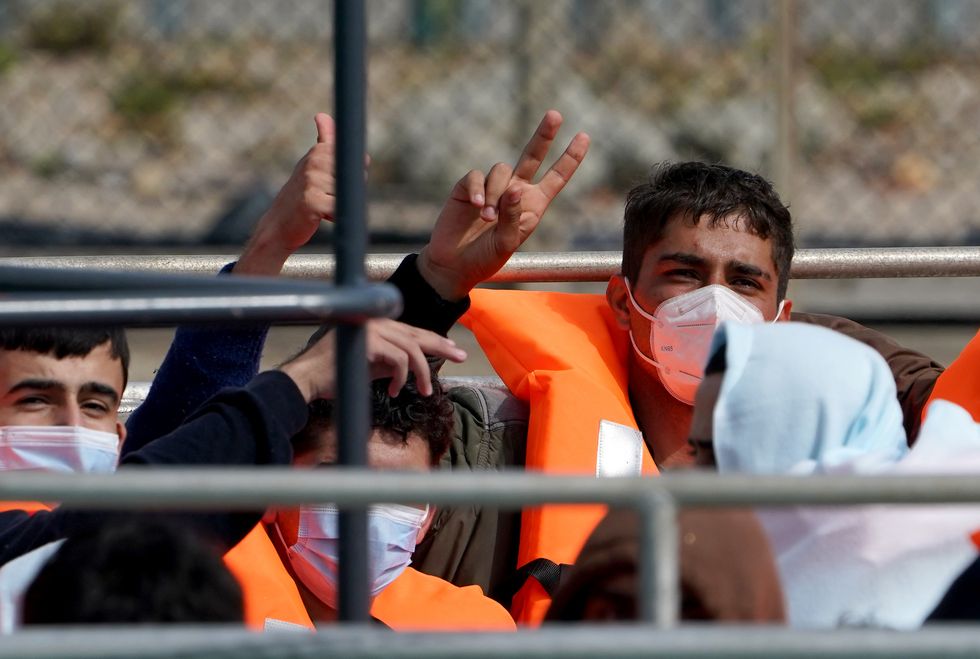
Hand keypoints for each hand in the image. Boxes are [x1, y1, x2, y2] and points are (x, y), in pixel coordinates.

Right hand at [234, 113, 336, 275]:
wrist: (277, 226)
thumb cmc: (298, 196)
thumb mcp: (311, 165)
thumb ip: (325, 142)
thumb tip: (324, 117)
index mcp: (317, 153)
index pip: (348, 153)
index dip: (352, 165)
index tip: (334, 175)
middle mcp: (314, 162)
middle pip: (355, 174)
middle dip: (348, 189)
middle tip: (326, 197)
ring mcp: (312, 181)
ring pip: (348, 192)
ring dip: (339, 204)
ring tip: (320, 206)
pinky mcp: (313, 201)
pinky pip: (339, 208)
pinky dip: (335, 216)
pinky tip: (321, 217)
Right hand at [278, 319, 466, 401]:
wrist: (307, 380)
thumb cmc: (335, 375)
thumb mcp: (372, 366)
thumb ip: (393, 361)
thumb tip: (418, 366)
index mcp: (376, 324)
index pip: (412, 331)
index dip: (435, 340)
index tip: (453, 350)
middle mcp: (375, 321)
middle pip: (417, 334)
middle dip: (442, 347)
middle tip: (460, 357)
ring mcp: (372, 329)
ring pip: (412, 349)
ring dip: (421, 373)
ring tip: (423, 391)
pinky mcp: (369, 341)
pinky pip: (399, 360)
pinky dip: (402, 378)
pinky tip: (394, 392)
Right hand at [417, 110, 589, 299]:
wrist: (454, 264)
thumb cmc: (485, 258)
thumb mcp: (506, 243)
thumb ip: (513, 217)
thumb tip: (516, 187)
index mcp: (533, 205)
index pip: (556, 178)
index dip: (570, 158)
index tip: (584, 136)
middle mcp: (515, 191)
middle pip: (533, 156)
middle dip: (544, 135)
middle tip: (555, 115)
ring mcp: (492, 187)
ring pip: (501, 170)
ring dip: (496, 192)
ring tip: (487, 218)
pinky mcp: (468, 187)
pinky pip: (477, 176)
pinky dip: (478, 189)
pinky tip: (475, 206)